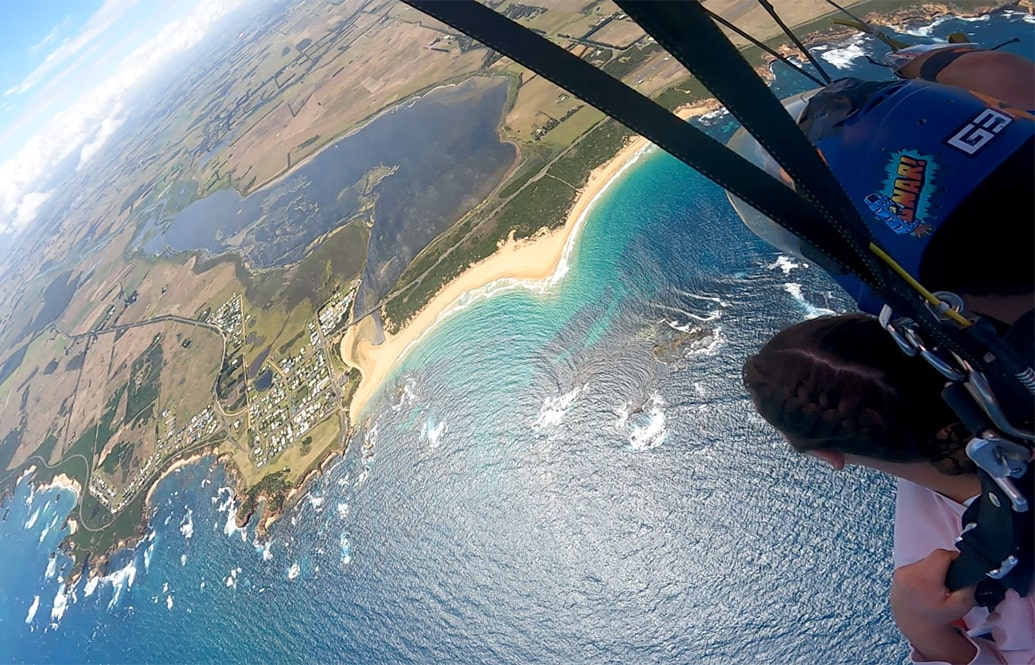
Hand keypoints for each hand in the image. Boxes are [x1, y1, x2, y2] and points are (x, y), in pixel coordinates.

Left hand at [891, 549, 976, 664]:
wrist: (915, 627)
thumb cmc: (940, 617)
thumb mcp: (962, 604)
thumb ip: (968, 584)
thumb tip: (968, 567)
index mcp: (924, 577)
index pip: (942, 554)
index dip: (955, 558)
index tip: (961, 569)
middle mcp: (908, 571)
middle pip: (933, 557)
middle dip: (944, 566)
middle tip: (950, 581)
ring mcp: (900, 572)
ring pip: (925, 561)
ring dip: (933, 569)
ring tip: (938, 585)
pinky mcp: (896, 574)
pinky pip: (916, 566)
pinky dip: (924, 573)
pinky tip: (926, 586)